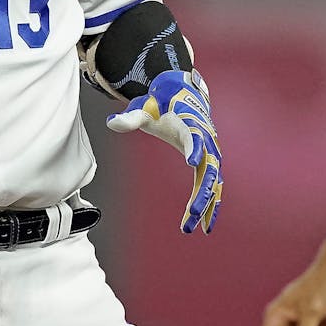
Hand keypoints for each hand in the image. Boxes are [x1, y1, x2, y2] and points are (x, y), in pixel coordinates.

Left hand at [106, 69, 222, 232]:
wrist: (183, 96)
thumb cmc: (162, 104)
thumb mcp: (144, 108)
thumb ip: (129, 117)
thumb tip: (111, 123)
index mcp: (190, 124)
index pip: (195, 136)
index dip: (194, 147)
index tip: (192, 161)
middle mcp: (205, 140)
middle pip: (208, 168)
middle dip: (201, 192)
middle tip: (191, 214)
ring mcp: (210, 153)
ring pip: (213, 182)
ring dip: (207, 205)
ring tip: (197, 229)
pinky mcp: (209, 163)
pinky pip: (213, 186)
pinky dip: (211, 205)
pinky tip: (206, 225)